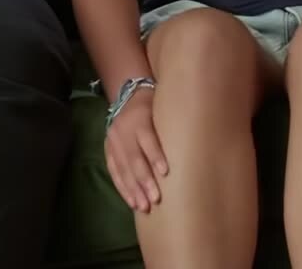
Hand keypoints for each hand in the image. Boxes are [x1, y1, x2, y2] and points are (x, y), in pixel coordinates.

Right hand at [103, 87, 166, 213]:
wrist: (128, 94)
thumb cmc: (154, 105)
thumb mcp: (162, 109)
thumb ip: (170, 127)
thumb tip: (193, 147)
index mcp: (139, 119)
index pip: (147, 139)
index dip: (155, 156)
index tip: (165, 173)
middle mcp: (123, 131)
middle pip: (134, 158)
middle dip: (144, 180)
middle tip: (156, 199)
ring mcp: (113, 142)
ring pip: (123, 169)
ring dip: (133, 190)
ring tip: (144, 206)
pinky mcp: (108, 151)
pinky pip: (114, 172)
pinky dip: (123, 189)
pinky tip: (132, 202)